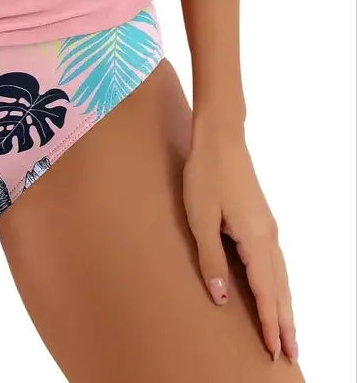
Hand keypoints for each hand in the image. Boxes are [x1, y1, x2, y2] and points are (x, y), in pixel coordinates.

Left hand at [183, 120, 296, 364]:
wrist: (220, 138)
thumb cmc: (206, 175)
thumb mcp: (200, 219)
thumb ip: (211, 259)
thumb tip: (221, 298)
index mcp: (254, 239)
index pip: (265, 291)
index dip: (268, 322)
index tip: (275, 349)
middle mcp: (268, 236)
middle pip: (280, 288)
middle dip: (285, 322)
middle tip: (291, 354)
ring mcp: (267, 226)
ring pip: (281, 275)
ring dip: (284, 304)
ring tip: (287, 331)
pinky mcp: (261, 219)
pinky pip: (276, 261)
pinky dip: (279, 283)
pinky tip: (276, 289)